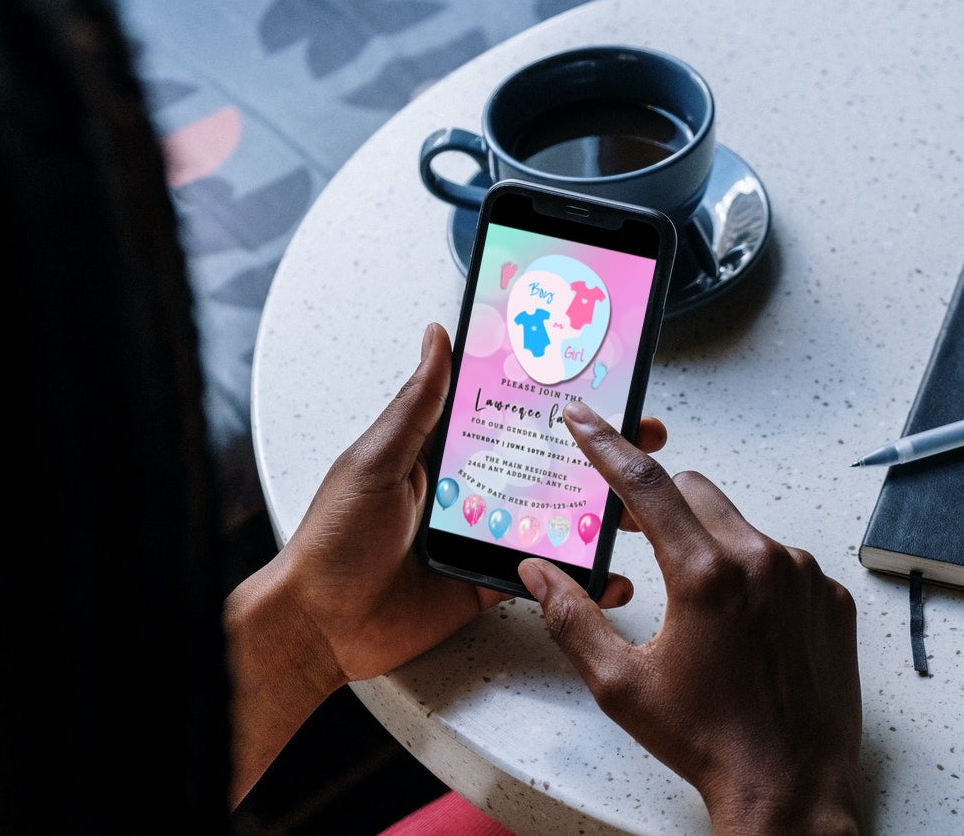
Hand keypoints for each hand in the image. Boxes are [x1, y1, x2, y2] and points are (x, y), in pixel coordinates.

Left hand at [273, 323, 664, 682]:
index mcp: (445, 451)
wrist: (319, 626)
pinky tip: (611, 575)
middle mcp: (473, 489)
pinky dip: (580, 578)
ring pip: (555, 518)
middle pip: (547, 463)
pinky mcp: (491, 582)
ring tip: (639, 507)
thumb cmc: (333, 539)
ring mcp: (486, 536)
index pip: (512, 414)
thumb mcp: (377, 460)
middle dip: (599, 452)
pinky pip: (544, 576)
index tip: (601, 382)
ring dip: (599, 513)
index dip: (556, 401)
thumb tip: (438, 337)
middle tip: (644, 437)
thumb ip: (417, 406)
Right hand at [518, 402, 861, 834]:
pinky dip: (754, 573)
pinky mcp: (830, 597)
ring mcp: (805, 577)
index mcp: (705, 575)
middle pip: (696, 491)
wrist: (788, 785)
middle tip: (632, 532)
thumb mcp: (621, 683)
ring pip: (740, 526)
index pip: (646, 484)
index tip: (586, 417)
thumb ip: (571, 618)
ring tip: (695, 605)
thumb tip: (536, 573)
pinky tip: (741, 625)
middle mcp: (763, 561)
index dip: (607, 445)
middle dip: (659, 501)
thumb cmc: (707, 739)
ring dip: (708, 542)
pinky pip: (782, 560)